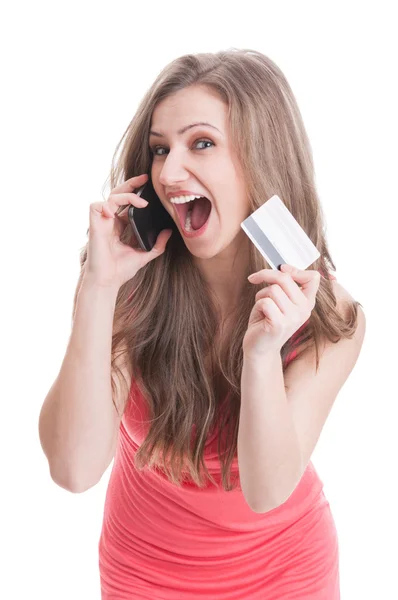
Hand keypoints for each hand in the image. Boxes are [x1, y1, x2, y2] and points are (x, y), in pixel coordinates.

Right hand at [84, 173, 172, 289]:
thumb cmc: (120, 270)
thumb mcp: (144, 255)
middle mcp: (110, 221)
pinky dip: (106, 205)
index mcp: (120, 226)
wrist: (107, 281)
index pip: (127, 203)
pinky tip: (116, 213)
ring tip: (141, 202)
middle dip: (131, 184)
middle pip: (119, 194)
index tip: (150, 187)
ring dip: (126, 195)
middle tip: (145, 178)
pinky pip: (96, 205)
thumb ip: (157, 245)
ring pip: (111, 196)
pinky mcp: (94, 225)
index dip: (136, 193)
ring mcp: (102, 222)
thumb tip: (168, 232)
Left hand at [242, 264, 320, 356]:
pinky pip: (265, 302)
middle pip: (285, 279)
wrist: (260, 348)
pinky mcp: (279, 324)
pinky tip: (261, 317)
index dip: (295, 269)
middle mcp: (304, 310)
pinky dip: (257, 306)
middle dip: (266, 275)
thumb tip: (282, 267)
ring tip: (263, 309)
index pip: (313, 278)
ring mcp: (293, 318)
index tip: (282, 268)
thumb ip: (284, 285)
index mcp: (307, 303)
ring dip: (261, 296)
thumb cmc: (267, 320)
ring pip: (272, 290)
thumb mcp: (280, 300)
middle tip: (254, 278)